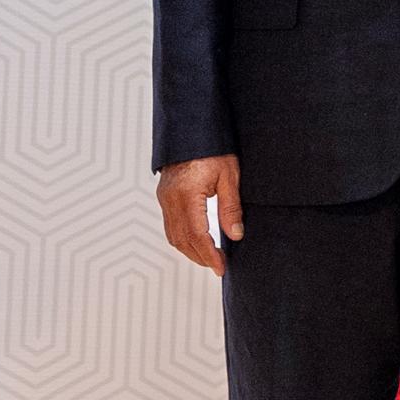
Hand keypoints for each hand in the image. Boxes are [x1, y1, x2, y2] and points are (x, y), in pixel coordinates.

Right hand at [156, 155, 241, 271]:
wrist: (191, 132)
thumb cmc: (213, 150)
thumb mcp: (229, 176)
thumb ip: (231, 207)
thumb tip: (235, 235)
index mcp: (187, 195)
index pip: (197, 234)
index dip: (209, 254)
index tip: (221, 267)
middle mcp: (170, 200)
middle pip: (182, 239)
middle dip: (200, 257)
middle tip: (218, 267)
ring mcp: (164, 198)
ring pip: (173, 235)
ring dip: (190, 250)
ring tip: (209, 258)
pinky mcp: (164, 196)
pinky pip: (170, 225)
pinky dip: (183, 238)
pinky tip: (197, 242)